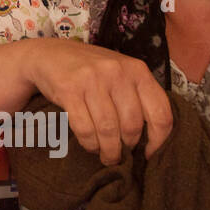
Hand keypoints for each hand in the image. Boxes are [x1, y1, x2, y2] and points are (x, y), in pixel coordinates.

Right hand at [25, 39, 173, 163]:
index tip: (148, 153)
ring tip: (106, 156)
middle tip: (120, 154)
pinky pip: (85, 128)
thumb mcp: (120, 74)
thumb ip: (137, 97)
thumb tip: (150, 139)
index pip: (160, 113)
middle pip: (132, 126)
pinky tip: (90, 145)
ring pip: (108, 130)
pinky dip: (89, 144)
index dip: (158, 141)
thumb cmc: (90, 70)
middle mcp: (117, 72)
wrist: (48, 53)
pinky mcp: (69, 90)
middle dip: (126, 148)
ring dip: (108, 150)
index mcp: (137, 70)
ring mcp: (92, 80)